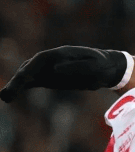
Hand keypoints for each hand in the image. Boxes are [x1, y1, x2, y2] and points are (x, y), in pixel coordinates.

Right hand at [0, 46, 127, 102]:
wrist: (106, 68)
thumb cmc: (101, 65)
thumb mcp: (94, 65)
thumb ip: (77, 66)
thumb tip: (56, 68)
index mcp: (61, 53)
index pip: (40, 59)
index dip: (30, 69)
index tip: (22, 79)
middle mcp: (51, 60)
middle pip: (30, 68)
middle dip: (18, 80)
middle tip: (7, 94)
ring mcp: (49, 69)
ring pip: (28, 76)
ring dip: (16, 86)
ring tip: (5, 97)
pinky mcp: (49, 78)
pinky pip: (33, 82)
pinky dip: (22, 88)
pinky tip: (10, 96)